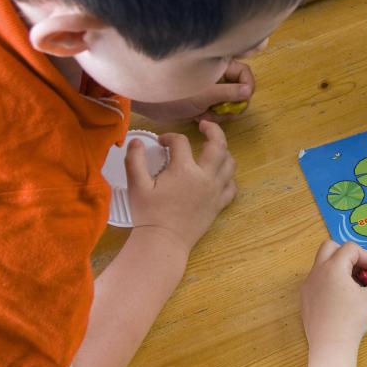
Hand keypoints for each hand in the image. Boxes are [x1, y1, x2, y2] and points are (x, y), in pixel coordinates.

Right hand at [126, 120, 235, 253]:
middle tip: (204, 124)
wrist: (163, 242)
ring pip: (229, 164)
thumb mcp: (136, 185)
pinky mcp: (218, 205)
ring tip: (214, 148)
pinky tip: (220, 175)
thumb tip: (136, 141)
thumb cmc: (148, 214)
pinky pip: (231, 187)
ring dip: (224, 152)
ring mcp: (214, 191)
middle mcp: (204, 177)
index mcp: (184, 169)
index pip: (180, 142)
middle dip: (213, 130)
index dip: (169, 137)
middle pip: (218, 145)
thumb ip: (135, 160)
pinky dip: (228, 177)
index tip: (161, 142)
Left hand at [132, 61, 254, 122]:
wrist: (147, 102)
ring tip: (204, 115)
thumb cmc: (174, 92)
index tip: (242, 100)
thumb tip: (248, 91)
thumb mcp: (205, 94)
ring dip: (220, 113)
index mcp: (218, 65)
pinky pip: (217, 110)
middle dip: (232, 105)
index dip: (247, 86)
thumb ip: (229, 92)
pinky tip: (199, 118)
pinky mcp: (203, 101)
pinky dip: (211, 117)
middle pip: (239, 90)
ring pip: (229, 103)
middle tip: (220, 112)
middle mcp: (216, 75)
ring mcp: (210, 89)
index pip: (244, 73)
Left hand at [301, 241, 366, 352]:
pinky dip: (331, 281)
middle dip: (349, 255)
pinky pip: (318, 280)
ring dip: (340, 268)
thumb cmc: (352, 321)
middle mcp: (317, 272)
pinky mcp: (305, 299)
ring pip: (323, 264)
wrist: (330, 348)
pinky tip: (342, 300)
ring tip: (355, 287)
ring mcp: (308, 285)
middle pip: (331, 247)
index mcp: (332, 267)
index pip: (351, 249)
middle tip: (362, 271)